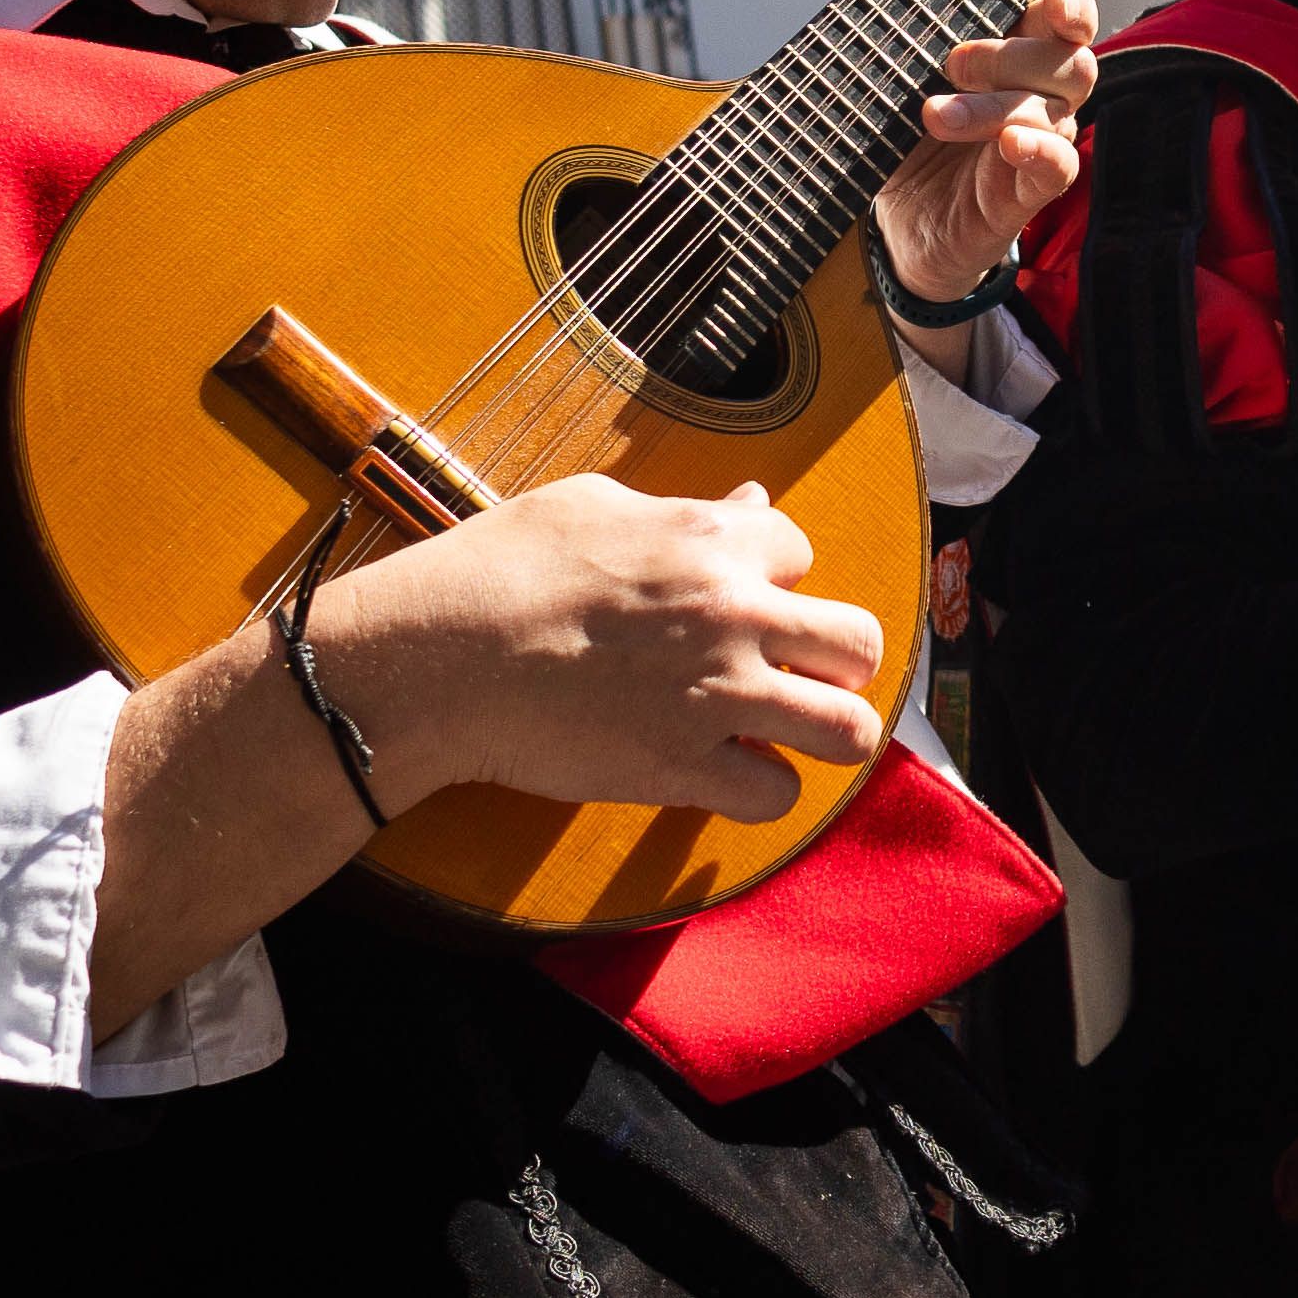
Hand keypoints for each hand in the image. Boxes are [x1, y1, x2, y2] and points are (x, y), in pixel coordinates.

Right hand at [313, 476, 884, 823]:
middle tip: (794, 672)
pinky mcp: (681, 767)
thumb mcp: (591, 505)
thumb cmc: (498, 569)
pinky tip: (725, 773)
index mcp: (711, 540)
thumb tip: (749, 501)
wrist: (439, 655)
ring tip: (790, 732)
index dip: (774, 580)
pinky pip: (774, 795)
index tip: (740, 600)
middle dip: (836, 659)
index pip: (802, 552)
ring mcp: (716, 696)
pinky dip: (759, 791)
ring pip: (847, 729)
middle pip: (858, 642)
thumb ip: (683, 511)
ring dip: (826, 732)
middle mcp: (733, 614)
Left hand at [861, 0, 1099, 314]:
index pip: (1069, 14)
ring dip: (995, 104)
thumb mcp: (901, 63)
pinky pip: (1060, 163)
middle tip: (951, 62)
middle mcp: (1043, 91)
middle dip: (1012, 53)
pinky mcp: (1032, 189)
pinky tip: (1008, 143)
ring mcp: (1043, 139)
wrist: (899, 221)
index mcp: (1021, 50)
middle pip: (1070, 56)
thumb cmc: (914, 136)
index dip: (1071, 1)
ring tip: (934, 114)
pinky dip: (1038, 148)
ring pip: (1055, 108)